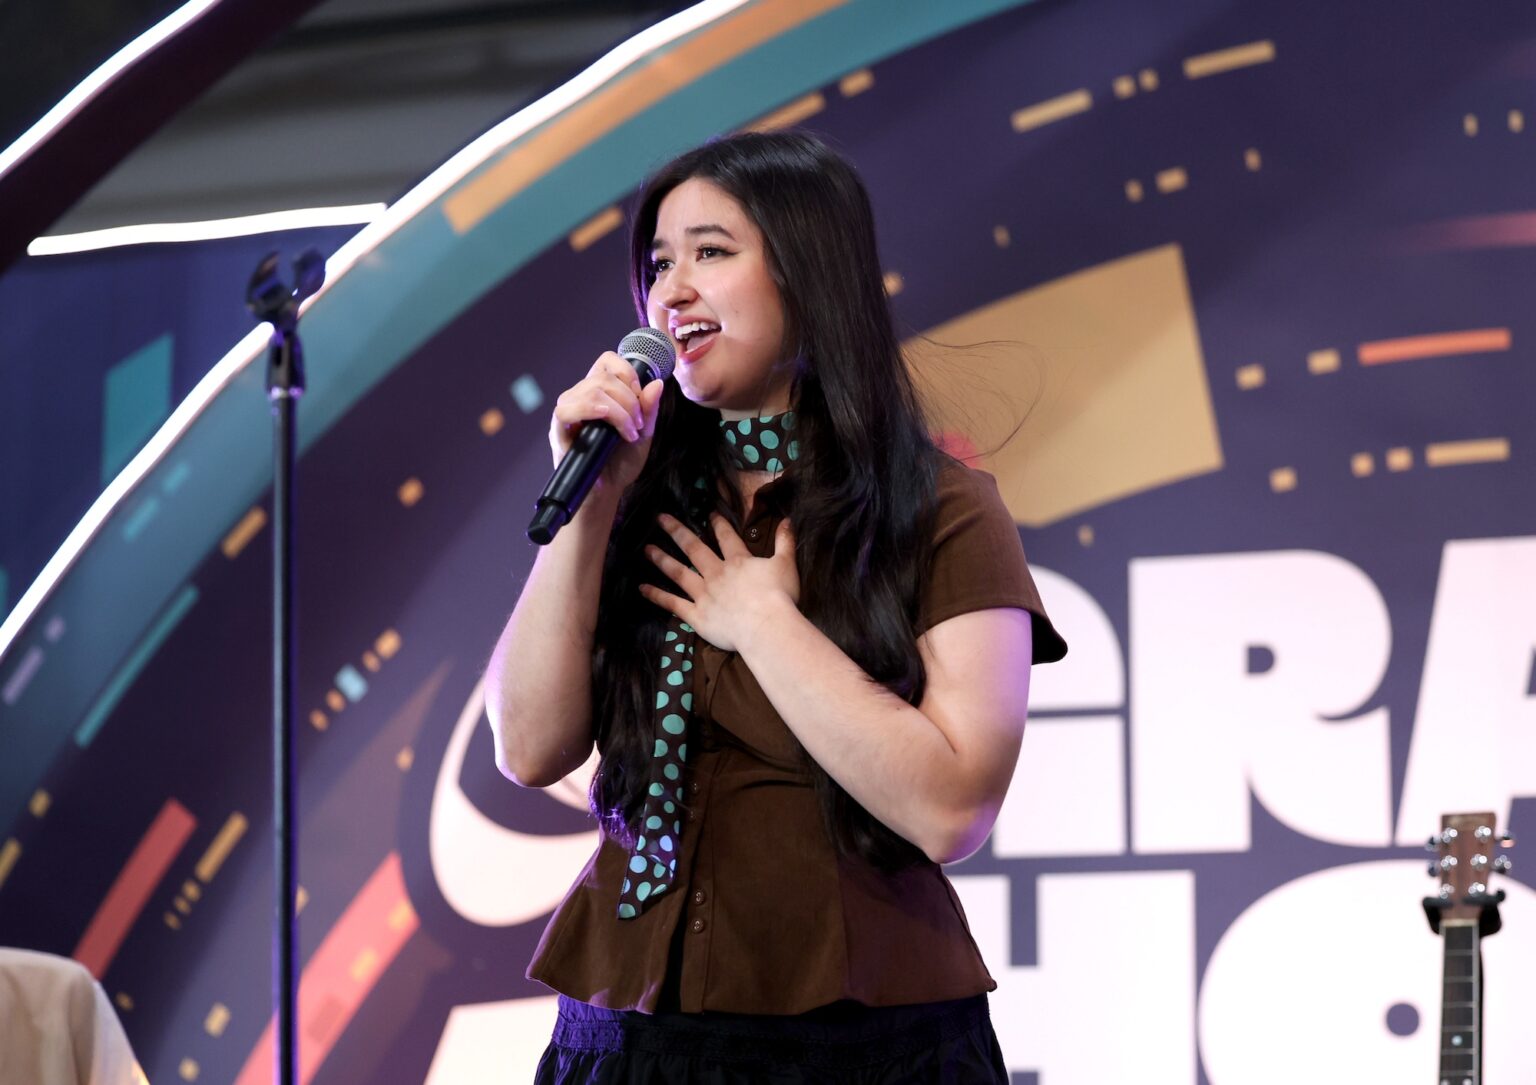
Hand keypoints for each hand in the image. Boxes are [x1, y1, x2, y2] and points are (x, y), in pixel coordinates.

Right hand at [549, 351, 666, 495]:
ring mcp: (568, 411)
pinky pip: (568, 408)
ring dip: (619, 410)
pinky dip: (593, 410)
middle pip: (604, 376)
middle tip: (638, 425)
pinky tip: (607, 421)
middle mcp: (580, 396)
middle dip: (630, 399)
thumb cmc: (621, 462)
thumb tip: (658, 383)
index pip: (607, 361)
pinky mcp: (559, 428)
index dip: (627, 372)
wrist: (608, 491)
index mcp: (599, 392)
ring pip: (591, 390)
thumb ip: (649, 409)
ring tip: (628, 432)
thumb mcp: (643, 433)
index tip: (640, 397)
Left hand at [639, 513, 799, 652]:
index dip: (717, 523)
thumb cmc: (779, 596)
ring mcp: (704, 594)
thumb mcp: (786, 564)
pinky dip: (657, 596)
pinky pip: (674, 604)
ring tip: (647, 549)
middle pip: (694, 548)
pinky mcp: (697, 616)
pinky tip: (642, 588)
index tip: (708, 512)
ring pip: (679, 573)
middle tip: (661, 518)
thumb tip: (788, 519)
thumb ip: (785, 541)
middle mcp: (716, 574)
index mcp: (738, 561)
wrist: (766, 627)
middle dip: (677, 531)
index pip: (725, 537)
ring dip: (662, 560)